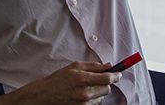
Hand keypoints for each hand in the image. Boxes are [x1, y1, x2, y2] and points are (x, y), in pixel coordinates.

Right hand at [3, 62, 119, 104]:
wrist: (45, 95)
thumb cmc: (58, 79)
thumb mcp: (74, 67)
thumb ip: (93, 66)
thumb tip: (108, 65)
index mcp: (83, 79)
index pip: (108, 78)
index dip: (116, 75)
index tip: (118, 74)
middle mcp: (85, 93)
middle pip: (107, 89)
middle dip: (106, 83)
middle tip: (99, 79)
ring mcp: (84, 103)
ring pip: (102, 97)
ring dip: (99, 91)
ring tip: (86, 87)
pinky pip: (96, 104)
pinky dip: (93, 99)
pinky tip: (83, 94)